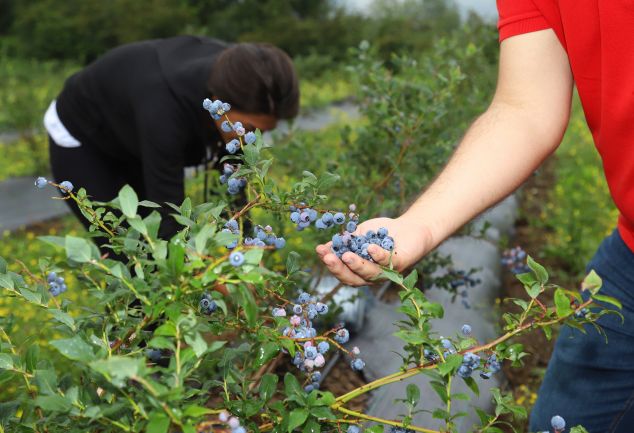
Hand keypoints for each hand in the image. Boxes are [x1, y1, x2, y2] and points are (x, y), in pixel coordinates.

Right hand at [315, 216, 432, 285]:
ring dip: (357, 265)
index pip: (342, 271)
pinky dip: (378, 255)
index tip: (319, 250)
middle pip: (353, 278)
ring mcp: (386, 272)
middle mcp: (371, 276)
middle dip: (339, 268)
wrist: (408, 227)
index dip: (330, 262)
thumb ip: (345, 242)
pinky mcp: (400, 264)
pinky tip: (369, 247)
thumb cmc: (381, 232)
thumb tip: (324, 247)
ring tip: (346, 256)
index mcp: (359, 270)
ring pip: (369, 274)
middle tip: (328, 258)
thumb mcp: (358, 235)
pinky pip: (387, 263)